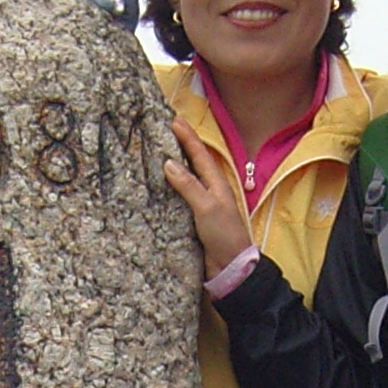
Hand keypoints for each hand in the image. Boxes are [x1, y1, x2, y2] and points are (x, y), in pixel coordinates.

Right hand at [162, 129, 254, 277]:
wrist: (230, 267)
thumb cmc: (224, 235)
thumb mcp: (207, 208)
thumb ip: (189, 186)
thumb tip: (169, 163)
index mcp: (216, 184)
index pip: (199, 154)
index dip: (187, 137)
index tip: (174, 119)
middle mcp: (209, 191)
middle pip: (192, 162)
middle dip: (180, 145)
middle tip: (165, 129)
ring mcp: (201, 204)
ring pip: (185, 179)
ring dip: (173, 165)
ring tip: (157, 152)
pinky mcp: (193, 219)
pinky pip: (179, 197)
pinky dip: (168, 188)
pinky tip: (157, 186)